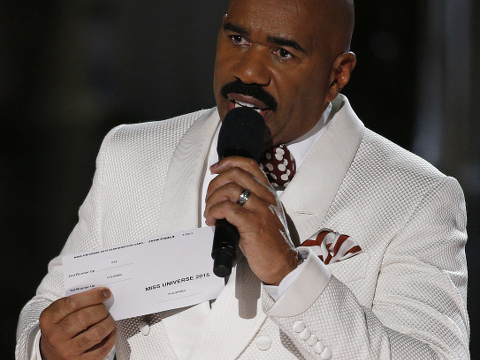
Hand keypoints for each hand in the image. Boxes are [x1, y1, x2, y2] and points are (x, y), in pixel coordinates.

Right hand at [39, 287, 116, 359]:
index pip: (72, 303)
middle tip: (106, 308)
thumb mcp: (59, 314)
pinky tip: (110, 331)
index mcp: (48, 319)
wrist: (52, 354)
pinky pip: (101, 349)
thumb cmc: (61, 328)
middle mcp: (55, 336)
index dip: (92, 296)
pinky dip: (110, 337)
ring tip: (109, 319)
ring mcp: (67, 351)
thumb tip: (102, 294)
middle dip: (101, 310)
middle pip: (84, 318)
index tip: (105, 292)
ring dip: (108, 323)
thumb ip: (76, 303)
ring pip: (95, 334)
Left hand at [205, 156, 297, 284]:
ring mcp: (260, 209)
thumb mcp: (267, 214)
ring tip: (210, 211)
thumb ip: (252, 201)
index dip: (228, 162)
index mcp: (268, 193)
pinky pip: (227, 208)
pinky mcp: (252, 223)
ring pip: (230, 189)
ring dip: (213, 199)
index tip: (216, 169)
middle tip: (209, 198)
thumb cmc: (273, 243)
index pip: (249, 165)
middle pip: (235, 174)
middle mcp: (265, 197)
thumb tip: (226, 197)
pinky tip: (213, 220)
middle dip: (215, 183)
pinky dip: (214, 212)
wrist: (283, 263)